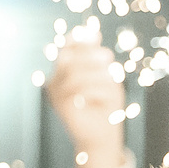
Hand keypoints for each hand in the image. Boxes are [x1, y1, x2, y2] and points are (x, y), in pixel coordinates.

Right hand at [45, 42, 128, 167]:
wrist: (103, 135)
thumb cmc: (105, 104)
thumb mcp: (105, 74)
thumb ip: (96, 55)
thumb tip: (92, 31)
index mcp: (64, 72)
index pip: (67, 47)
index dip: (79, 39)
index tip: (96, 36)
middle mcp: (55, 81)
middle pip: (69, 57)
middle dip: (91, 55)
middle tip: (109, 60)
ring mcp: (56, 94)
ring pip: (75, 72)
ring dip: (98, 74)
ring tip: (112, 84)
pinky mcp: (61, 106)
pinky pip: (80, 89)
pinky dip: (97, 90)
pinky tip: (106, 98)